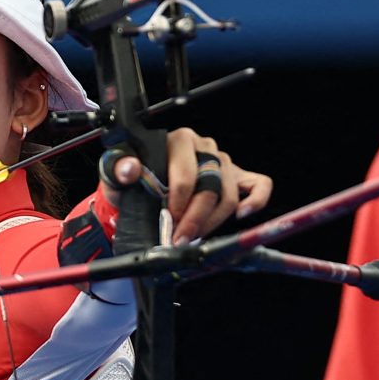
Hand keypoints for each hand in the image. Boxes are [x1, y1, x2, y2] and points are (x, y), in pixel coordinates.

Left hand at [107, 127, 271, 243]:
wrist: (144, 189)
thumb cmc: (134, 181)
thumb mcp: (118, 174)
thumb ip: (119, 169)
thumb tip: (130, 169)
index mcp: (179, 140)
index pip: (186, 173)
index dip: (178, 201)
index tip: (169, 221)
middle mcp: (205, 147)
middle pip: (210, 186)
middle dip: (195, 217)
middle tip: (180, 239)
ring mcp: (223, 161)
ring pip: (229, 193)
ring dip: (213, 221)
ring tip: (193, 236)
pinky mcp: (237, 176)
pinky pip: (259, 185)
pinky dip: (255, 201)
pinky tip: (242, 216)